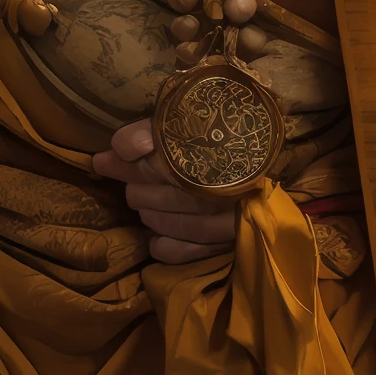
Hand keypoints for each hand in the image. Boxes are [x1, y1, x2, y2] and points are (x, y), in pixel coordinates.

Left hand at [93, 119, 240, 264]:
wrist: (271, 155)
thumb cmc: (223, 136)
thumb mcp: (190, 123)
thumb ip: (153, 132)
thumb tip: (114, 148)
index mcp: (207, 144)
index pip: (153, 146)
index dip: (124, 151)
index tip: (104, 156)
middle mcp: (214, 182)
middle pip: (154, 186)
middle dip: (135, 183)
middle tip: (131, 180)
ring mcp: (224, 216)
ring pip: (165, 219)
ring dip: (147, 212)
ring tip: (144, 206)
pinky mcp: (230, 242)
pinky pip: (185, 251)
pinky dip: (164, 246)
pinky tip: (156, 239)